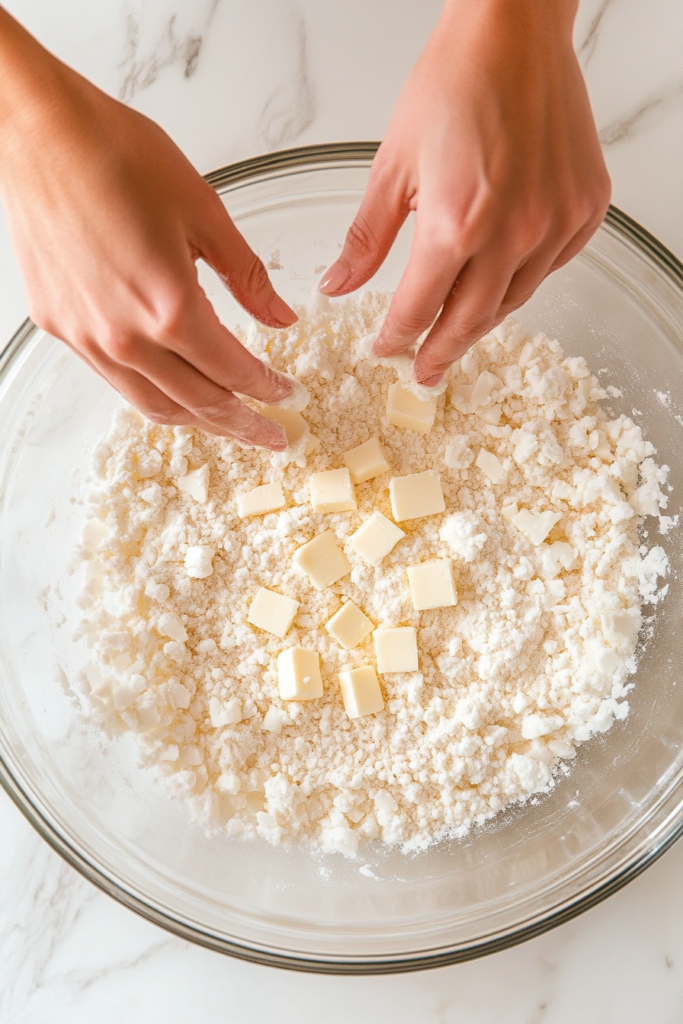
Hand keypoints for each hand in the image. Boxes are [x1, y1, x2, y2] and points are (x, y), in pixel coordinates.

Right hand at [0, 10, 295, 448]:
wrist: (39, 132)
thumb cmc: (116, 156)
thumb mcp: (205, 212)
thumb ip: (248, 277)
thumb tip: (280, 318)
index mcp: (169, 308)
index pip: (232, 372)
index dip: (266, 390)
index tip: (287, 397)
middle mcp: (125, 336)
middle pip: (197, 403)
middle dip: (242, 425)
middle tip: (271, 437)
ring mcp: (88, 338)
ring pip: (154, 405)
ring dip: (198, 421)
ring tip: (228, 424)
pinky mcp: (60, 327)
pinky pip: (116, 379)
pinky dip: (154, 394)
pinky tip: (174, 388)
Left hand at [319, 0, 609, 386]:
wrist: (514, 33)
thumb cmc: (453, 83)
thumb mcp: (392, 165)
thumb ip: (366, 238)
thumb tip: (338, 286)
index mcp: (456, 224)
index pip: (419, 309)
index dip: (398, 337)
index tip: (386, 350)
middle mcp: (513, 233)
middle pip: (469, 321)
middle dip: (441, 352)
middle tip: (425, 373)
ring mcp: (556, 223)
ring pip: (513, 301)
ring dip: (479, 323)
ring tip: (456, 334)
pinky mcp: (585, 210)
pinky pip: (549, 269)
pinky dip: (520, 283)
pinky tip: (499, 283)